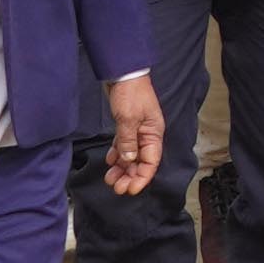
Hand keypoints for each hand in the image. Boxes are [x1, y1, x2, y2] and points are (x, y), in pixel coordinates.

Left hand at [100, 73, 165, 196]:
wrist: (123, 72)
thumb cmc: (131, 92)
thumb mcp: (128, 118)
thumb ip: (128, 141)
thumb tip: (129, 161)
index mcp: (154, 133)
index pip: (151, 162)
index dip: (142, 177)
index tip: (130, 189)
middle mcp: (147, 134)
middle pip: (141, 162)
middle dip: (130, 176)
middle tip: (117, 188)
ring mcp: (137, 130)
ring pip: (131, 156)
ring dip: (122, 169)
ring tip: (110, 179)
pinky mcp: (127, 126)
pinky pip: (124, 147)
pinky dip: (117, 155)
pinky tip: (110, 162)